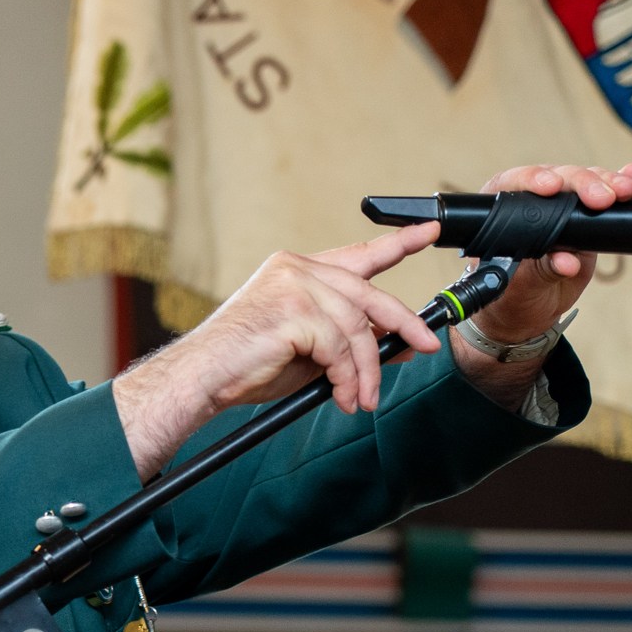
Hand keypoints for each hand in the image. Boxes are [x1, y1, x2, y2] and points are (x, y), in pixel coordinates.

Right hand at [113, 222, 443, 479]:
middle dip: (404, 323)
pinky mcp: (293, 311)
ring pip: (357, 327)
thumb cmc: (248, 364)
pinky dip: (346, 378)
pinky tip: (342, 396)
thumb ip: (351, 341)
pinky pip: (339, 348)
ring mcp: (294, 286)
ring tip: (361, 399)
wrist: (203, 377)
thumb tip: (402, 346)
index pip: (358, 253)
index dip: (398, 243)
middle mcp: (297, 268)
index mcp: (298, 269)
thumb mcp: (312, 351)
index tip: (428, 233)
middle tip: (427, 346)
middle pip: (369, 293)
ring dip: (365, 370)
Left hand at [465, 163, 631, 345]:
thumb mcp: (522, 288)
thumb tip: (567, 262)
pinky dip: (620, 183)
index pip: (515, 185)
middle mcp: (532, 201)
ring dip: (606, 182)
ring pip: (584, 183)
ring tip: (624, 189)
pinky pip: (604, 193)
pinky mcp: (587, 216)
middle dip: (581, 183)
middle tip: (602, 198)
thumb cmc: (512, 294)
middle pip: (558, 179)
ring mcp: (562, 206)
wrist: (530, 307)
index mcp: (502, 212)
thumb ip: (541, 272)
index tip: (551, 186)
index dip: (533, 180)